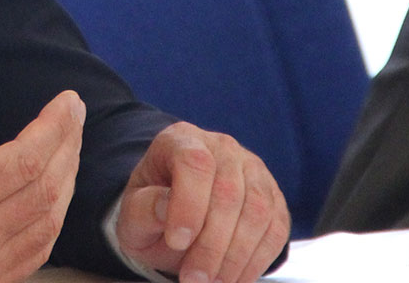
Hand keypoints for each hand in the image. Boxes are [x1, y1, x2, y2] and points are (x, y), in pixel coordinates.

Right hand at [0, 50, 84, 282]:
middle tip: (74, 115)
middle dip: (69, 147)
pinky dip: (51, 220)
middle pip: (47, 191)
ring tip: (68, 146)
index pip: (29, 158)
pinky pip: (33, 255)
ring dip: (66, 183)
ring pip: (47, 226)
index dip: (56, 126)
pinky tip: (52, 191)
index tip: (69, 100)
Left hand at [113, 123, 287, 282]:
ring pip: (257, 211)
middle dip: (211, 245)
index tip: (176, 242)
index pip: (194, 162)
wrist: (176, 217)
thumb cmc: (152, 211)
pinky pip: (276, 229)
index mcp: (181, 140)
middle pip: (228, 192)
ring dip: (235, 256)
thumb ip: (143, 208)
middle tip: (193, 279)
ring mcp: (253, 170)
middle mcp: (222, 147)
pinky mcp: (273, 197)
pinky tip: (234, 278)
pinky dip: (257, 260)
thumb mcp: (133, 212)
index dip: (188, 204)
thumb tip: (166, 208)